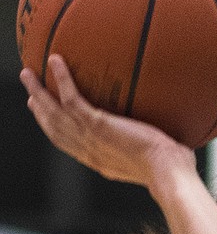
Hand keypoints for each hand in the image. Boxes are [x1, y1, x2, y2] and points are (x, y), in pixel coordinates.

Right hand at [20, 56, 193, 191]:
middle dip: (39, 110)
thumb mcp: (153, 158)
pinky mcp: (97, 126)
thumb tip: (165, 136)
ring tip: (27, 73)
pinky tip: (55, 60)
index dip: (53, 129)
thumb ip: (149, 145)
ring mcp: (91, 139)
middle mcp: (89, 151)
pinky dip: (62, 78)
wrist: (169, 173)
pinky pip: (71, 98)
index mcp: (99, 160)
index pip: (69, 144)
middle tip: (29, 94)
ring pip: (54, 113)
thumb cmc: (172, 170)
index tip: (44, 114)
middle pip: (54, 129)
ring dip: (38, 92)